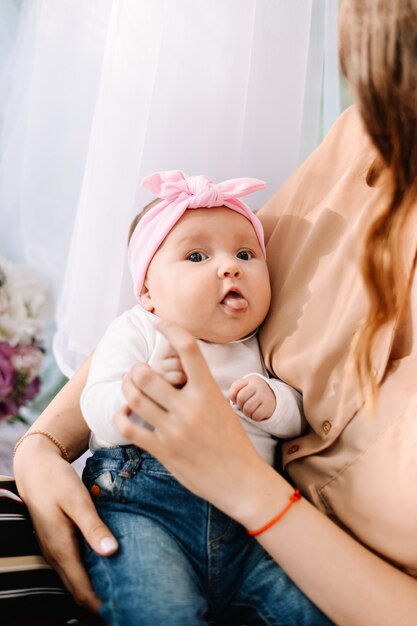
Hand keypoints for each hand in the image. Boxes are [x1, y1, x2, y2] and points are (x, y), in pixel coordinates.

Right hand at [14, 437, 117, 612]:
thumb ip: (94, 527)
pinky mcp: (57, 542)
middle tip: (128, 602)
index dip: (101, 604)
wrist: (35, 467)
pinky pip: (74, 567)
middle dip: (100, 601)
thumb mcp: (77, 501)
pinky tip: (107, 566)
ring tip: (122, 588)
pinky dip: (89, 574)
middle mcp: (55, 555)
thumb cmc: (56, 480)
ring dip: (95, 588)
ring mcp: (54, 550)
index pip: (82, 590)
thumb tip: (112, 552)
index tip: (124, 607)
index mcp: (61, 549)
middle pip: (78, 591)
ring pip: (75, 580)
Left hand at [114, 320, 281, 524]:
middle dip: (136, 369)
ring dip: (127, 389)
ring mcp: (175, 430)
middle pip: (146, 374)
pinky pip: (129, 427)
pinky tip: (127, 413)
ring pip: (134, 397)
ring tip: (130, 390)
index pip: (188, 348)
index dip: (170, 328)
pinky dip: (122, 415)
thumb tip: (177, 367)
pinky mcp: (163, 450)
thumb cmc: (231, 441)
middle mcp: (190, 407)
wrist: (241, 480)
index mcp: (208, 391)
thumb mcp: (221, 406)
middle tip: (138, 373)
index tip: (158, 322)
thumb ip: (198, 387)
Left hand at [229, 375, 275, 420]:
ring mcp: (264, 395)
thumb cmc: (253, 394)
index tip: (237, 399)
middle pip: (241, 398)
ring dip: (247, 413)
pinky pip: (256, 415)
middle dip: (240, 405)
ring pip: (248, 408)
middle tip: (244, 406)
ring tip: (250, 411)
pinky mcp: (269, 406)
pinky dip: (254, 418)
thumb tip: (233, 400)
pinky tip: (257, 413)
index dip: (232, 397)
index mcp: (250, 380)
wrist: (273, 396)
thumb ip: (235, 390)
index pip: (235, 388)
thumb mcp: (245, 387)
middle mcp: (258, 385)